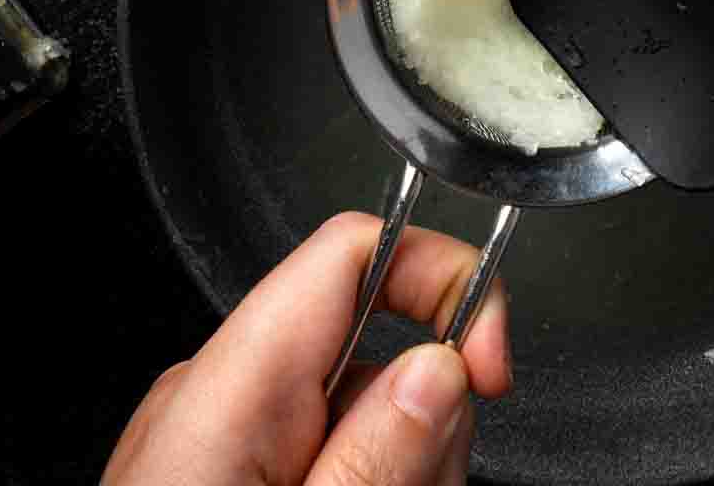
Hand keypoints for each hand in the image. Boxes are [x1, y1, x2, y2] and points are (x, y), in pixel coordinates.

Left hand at [102, 212, 511, 485]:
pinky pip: (338, 452)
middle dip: (428, 418)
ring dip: (405, 469)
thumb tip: (440, 368)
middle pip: (378, 341)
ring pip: (371, 407)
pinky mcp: (239, 471)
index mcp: (225, 388)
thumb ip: (374, 459)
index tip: (493, 363)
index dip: (441, 277)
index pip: (351, 251)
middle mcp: (220, 392)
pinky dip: (370, 485)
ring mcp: (228, 436)